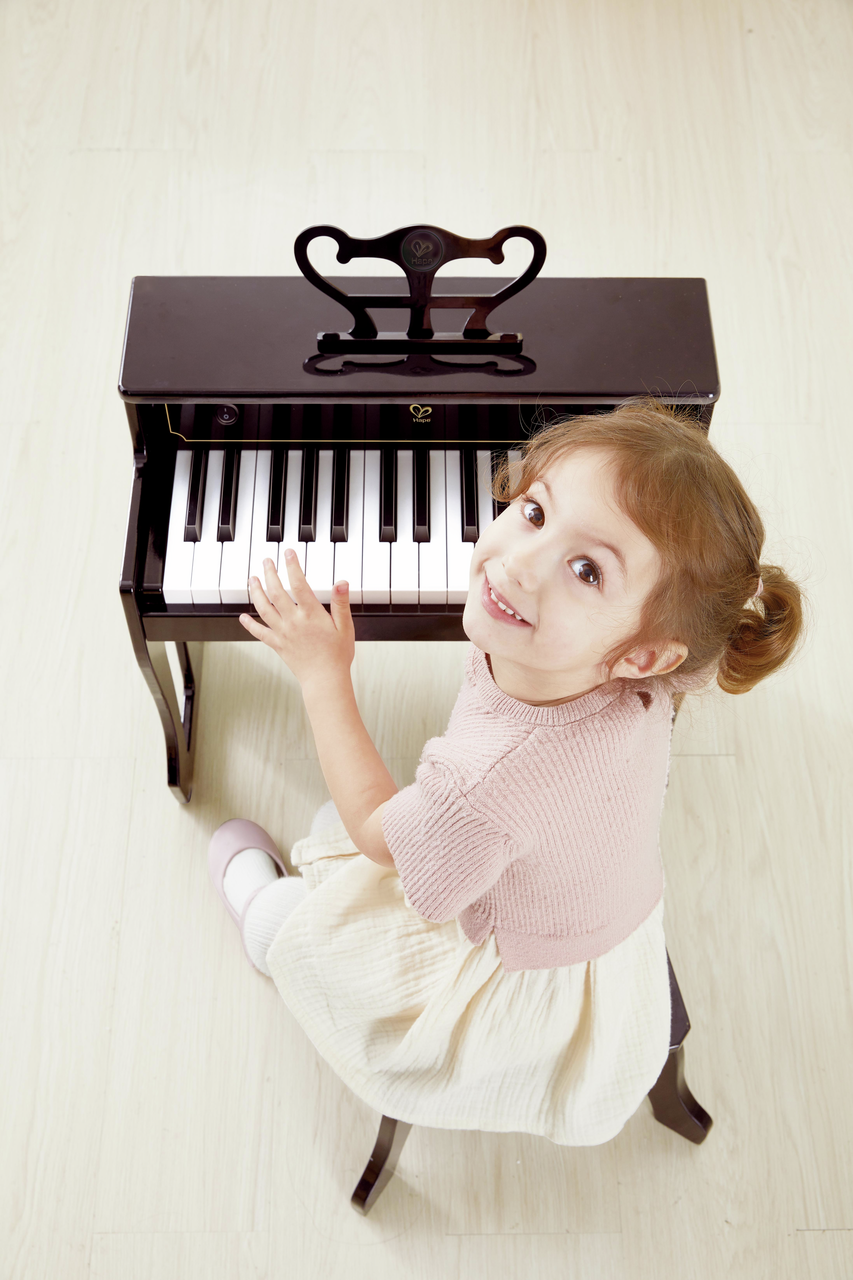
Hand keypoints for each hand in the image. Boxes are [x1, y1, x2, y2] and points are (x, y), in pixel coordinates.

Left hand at [239, 551, 354, 686]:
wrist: (325, 680)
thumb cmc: (337, 656)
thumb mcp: (345, 626)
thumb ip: (340, 603)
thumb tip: (341, 582)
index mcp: (311, 615)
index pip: (298, 584)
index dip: (292, 566)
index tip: (288, 553)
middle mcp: (293, 622)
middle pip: (276, 592)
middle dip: (269, 573)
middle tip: (266, 561)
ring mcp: (283, 633)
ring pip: (264, 608)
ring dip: (256, 592)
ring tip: (252, 579)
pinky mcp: (277, 645)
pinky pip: (260, 633)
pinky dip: (250, 624)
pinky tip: (242, 617)